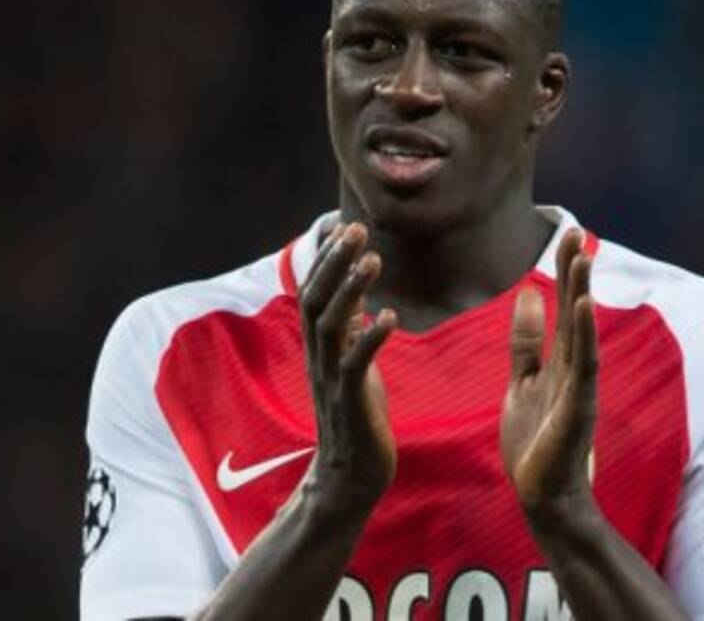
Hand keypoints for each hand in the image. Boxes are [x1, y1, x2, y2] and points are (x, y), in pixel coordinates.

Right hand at [299, 222, 397, 505]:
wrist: (349, 477)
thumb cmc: (356, 417)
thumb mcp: (353, 366)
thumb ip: (351, 333)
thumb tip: (360, 299)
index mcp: (320, 348)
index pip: (314, 293)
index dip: (326, 259)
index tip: (343, 226)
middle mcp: (319, 359)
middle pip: (316, 300)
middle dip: (335, 263)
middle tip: (357, 229)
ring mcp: (332, 381)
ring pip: (331, 326)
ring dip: (351, 290)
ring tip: (374, 260)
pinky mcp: (350, 403)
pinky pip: (355, 365)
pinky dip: (370, 338)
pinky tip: (389, 316)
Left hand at [500, 229, 597, 513]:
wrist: (543, 496)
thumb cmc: (536, 444)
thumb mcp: (523, 382)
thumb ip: (527, 342)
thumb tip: (527, 294)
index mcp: (559, 361)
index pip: (564, 306)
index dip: (565, 270)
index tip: (568, 231)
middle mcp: (574, 368)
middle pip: (576, 309)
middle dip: (576, 270)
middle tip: (578, 229)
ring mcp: (579, 386)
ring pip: (581, 330)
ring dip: (582, 291)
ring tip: (583, 255)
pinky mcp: (578, 407)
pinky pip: (583, 364)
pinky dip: (585, 333)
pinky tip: (583, 304)